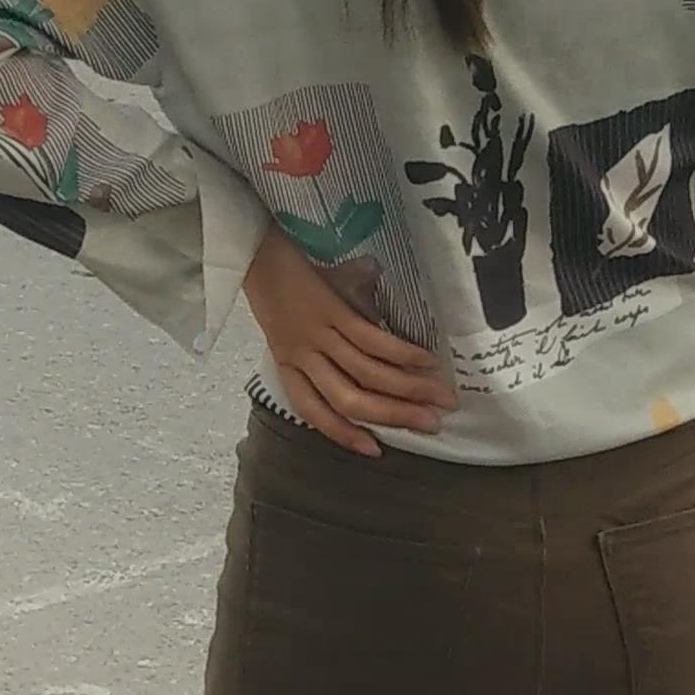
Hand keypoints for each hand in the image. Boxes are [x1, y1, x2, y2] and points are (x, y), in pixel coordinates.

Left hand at [243, 222, 453, 457]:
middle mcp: (302, 355)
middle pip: (351, 400)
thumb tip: (373, 353)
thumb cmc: (275, 280)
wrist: (252, 243)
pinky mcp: (329, 308)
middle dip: (396, 416)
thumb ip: (325, 342)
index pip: (315, 411)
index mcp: (287, 364)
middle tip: (433, 425)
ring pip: (366, 374)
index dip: (345, 435)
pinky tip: (427, 361)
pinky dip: (402, 354)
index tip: (376, 451)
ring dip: (409, 389)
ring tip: (441, 397)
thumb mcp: (290, 322)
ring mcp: (316, 333)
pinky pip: (371, 339)